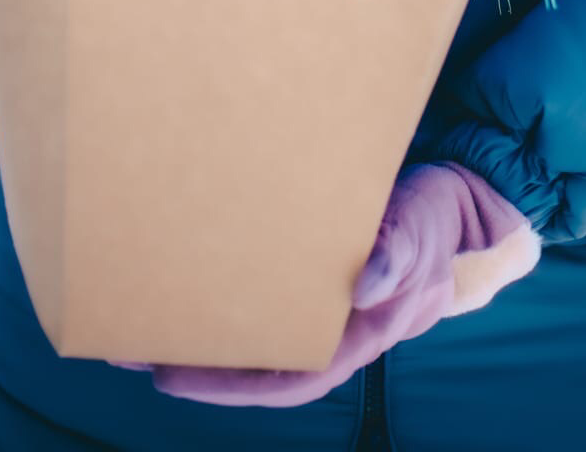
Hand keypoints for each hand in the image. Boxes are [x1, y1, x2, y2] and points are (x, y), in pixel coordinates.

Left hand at [132, 162, 539, 407]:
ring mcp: (317, 299)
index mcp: (356, 335)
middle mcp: (329, 327)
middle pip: (254, 359)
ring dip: (200, 326)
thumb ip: (400, 255)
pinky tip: (187, 267)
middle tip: (129, 343)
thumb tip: (365, 284)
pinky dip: (222, 287)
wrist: (456, 201)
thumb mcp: (423, 235)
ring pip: (251, 326)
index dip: (226, 385)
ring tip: (138, 311)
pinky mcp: (308, 265)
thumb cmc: (437, 224)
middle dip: (195, 359)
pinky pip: (259, 287)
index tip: (170, 376)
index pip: (284, 378)